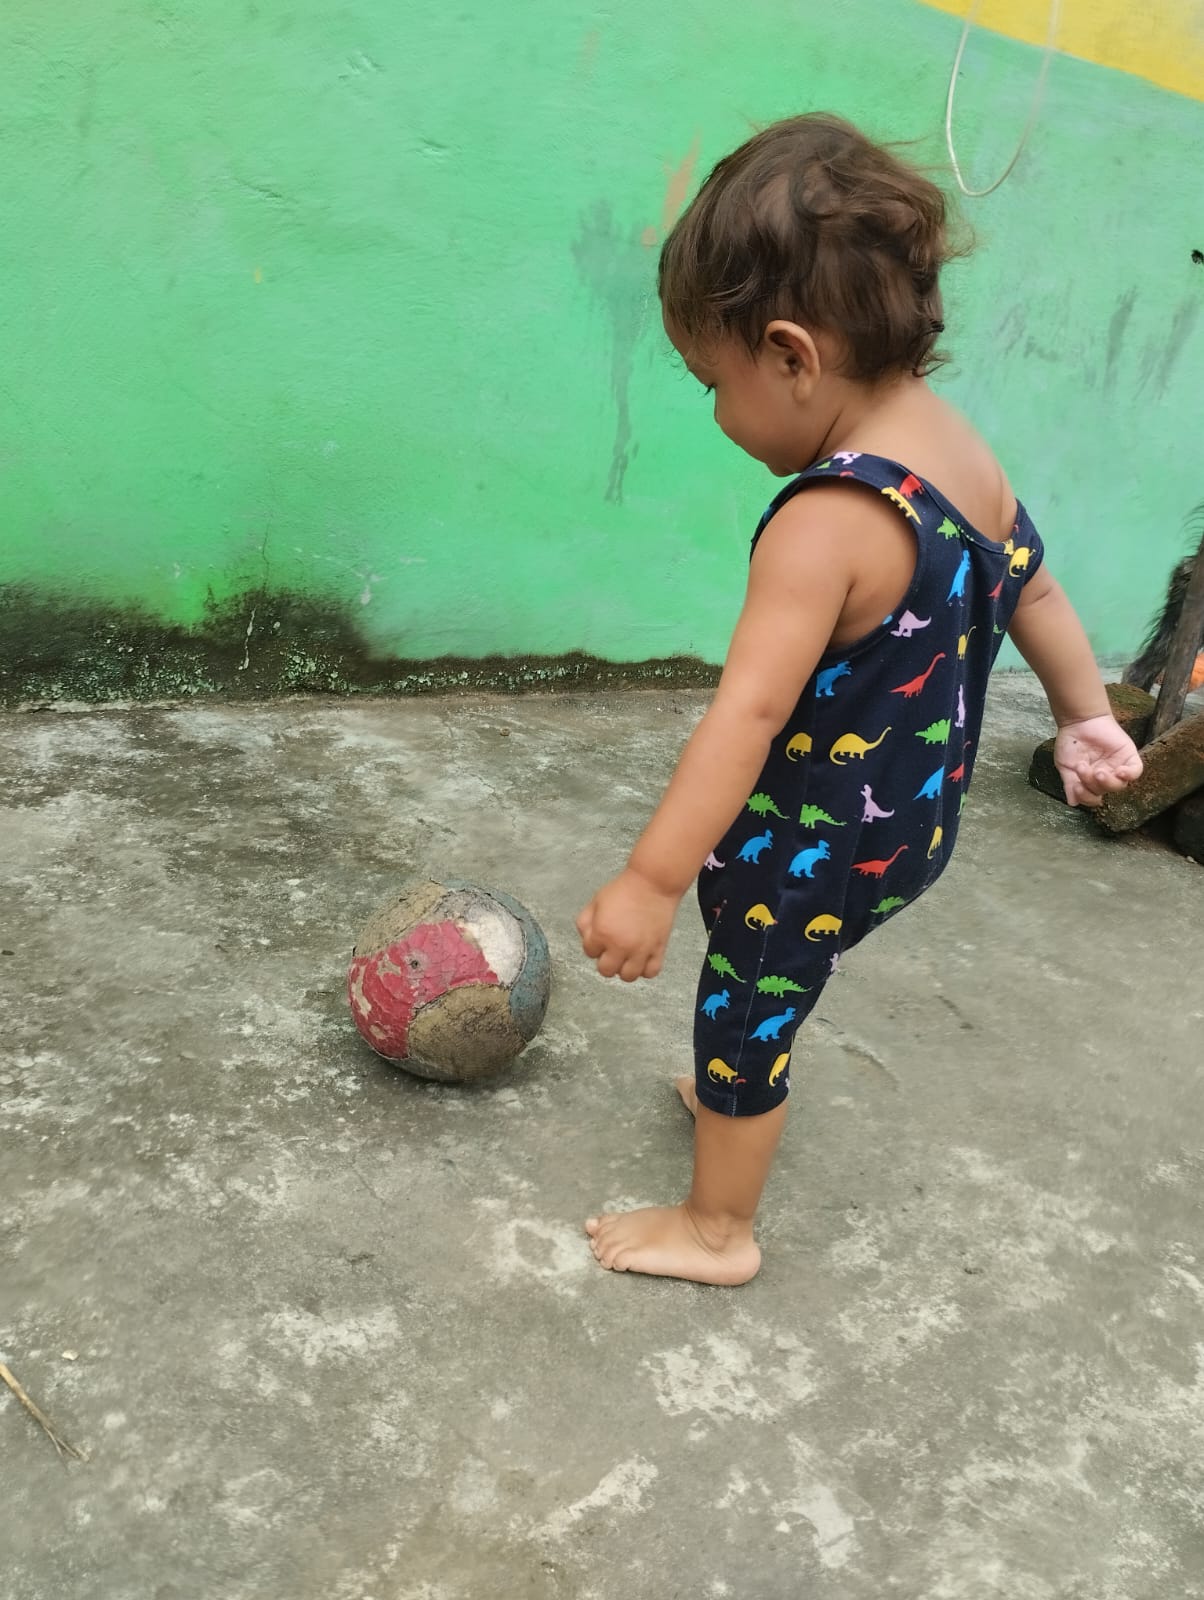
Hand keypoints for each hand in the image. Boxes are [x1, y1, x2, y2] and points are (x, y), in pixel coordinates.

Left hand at [576, 867, 680, 981]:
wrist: (652, 883)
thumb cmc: (625, 889)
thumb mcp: (596, 901)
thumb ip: (585, 922)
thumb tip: (586, 939)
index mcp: (602, 933)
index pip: (589, 952)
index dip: (593, 945)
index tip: (600, 938)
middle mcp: (621, 945)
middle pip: (606, 971)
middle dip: (606, 961)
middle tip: (611, 950)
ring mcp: (641, 950)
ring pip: (628, 976)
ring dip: (624, 968)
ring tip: (626, 956)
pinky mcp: (658, 949)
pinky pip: (650, 972)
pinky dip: (645, 969)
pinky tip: (641, 959)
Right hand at [1054, 715, 1143, 807]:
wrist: (1079, 720)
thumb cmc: (1071, 742)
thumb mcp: (1065, 766)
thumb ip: (1069, 784)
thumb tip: (1072, 803)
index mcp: (1091, 781)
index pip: (1092, 798)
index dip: (1085, 797)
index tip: (1076, 786)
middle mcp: (1106, 776)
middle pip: (1105, 791)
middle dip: (1092, 785)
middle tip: (1083, 770)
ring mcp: (1118, 766)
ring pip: (1120, 785)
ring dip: (1107, 782)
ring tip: (1097, 771)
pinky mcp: (1129, 756)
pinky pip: (1135, 772)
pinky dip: (1129, 775)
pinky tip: (1119, 771)